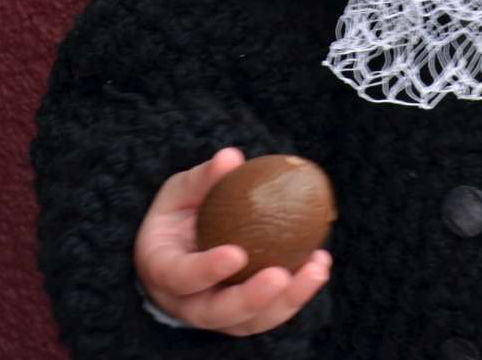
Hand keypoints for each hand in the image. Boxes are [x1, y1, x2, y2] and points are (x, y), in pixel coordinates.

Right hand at [134, 147, 332, 335]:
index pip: (180, 276)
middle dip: (251, 299)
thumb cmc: (180, 214)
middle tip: (280, 276)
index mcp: (162, 268)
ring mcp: (215, 314)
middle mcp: (185, 301)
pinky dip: (297, 293)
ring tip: (316, 269)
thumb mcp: (182, 191)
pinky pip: (270, 313)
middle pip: (216, 313)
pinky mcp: (242, 317)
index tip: (237, 253)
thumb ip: (204, 178)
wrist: (182, 246)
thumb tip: (231, 158)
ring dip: (287, 300)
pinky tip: (319, 264)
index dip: (206, 270)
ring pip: (249, 322)